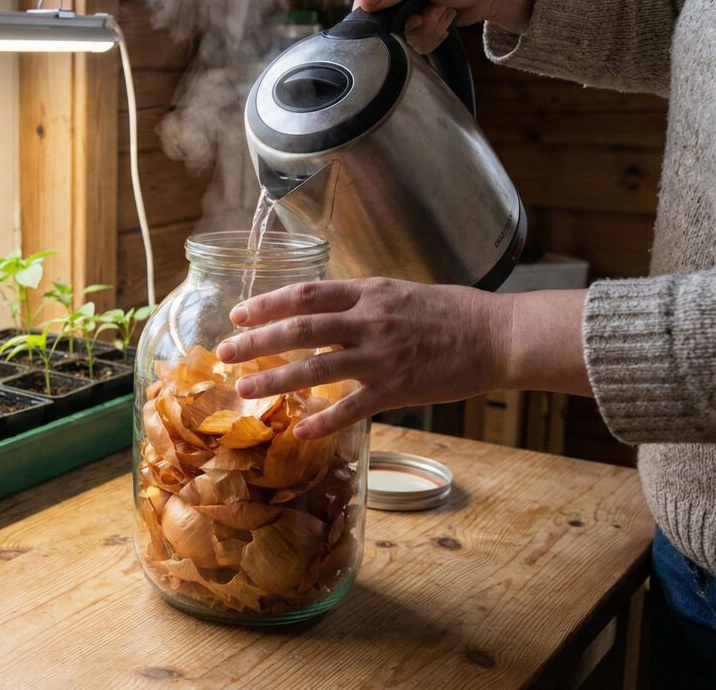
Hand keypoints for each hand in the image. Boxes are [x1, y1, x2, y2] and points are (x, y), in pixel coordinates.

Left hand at [215, 279, 590, 439]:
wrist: (497, 335)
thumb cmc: (451, 313)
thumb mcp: (399, 293)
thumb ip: (360, 303)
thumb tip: (322, 312)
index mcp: (368, 293)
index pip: (305, 294)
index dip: (267, 304)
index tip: (238, 314)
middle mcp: (369, 321)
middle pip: (300, 329)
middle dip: (257, 342)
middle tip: (225, 353)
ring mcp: (381, 356)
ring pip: (315, 367)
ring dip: (275, 380)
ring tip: (244, 390)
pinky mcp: (397, 388)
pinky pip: (352, 407)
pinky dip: (324, 419)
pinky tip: (300, 430)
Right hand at [356, 0, 541, 52]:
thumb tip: (367, 1)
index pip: (364, 2)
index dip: (384, 17)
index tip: (410, 15)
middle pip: (381, 25)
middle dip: (412, 25)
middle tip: (433, 10)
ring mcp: (402, 5)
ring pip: (398, 37)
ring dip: (426, 30)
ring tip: (443, 10)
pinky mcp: (414, 21)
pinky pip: (412, 42)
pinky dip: (432, 35)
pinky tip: (445, 18)